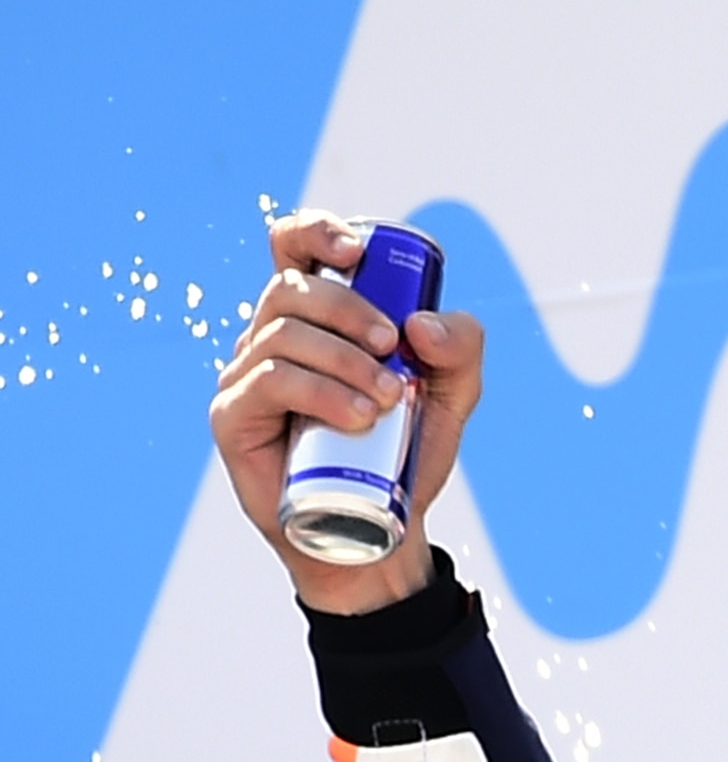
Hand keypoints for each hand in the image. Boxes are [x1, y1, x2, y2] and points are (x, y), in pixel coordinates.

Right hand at [210, 210, 484, 615]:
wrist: (382, 530)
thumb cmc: (406, 453)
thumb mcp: (453, 398)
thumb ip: (460, 350)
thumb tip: (421, 322)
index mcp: (317, 318)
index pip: (294, 247)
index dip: (316, 231)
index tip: (356, 253)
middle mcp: (273, 337)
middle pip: (291, 287)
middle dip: (348, 309)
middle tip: (393, 348)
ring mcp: (246, 375)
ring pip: (281, 334)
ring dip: (342, 359)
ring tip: (388, 401)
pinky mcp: (233, 416)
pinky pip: (268, 382)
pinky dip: (319, 391)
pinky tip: (358, 416)